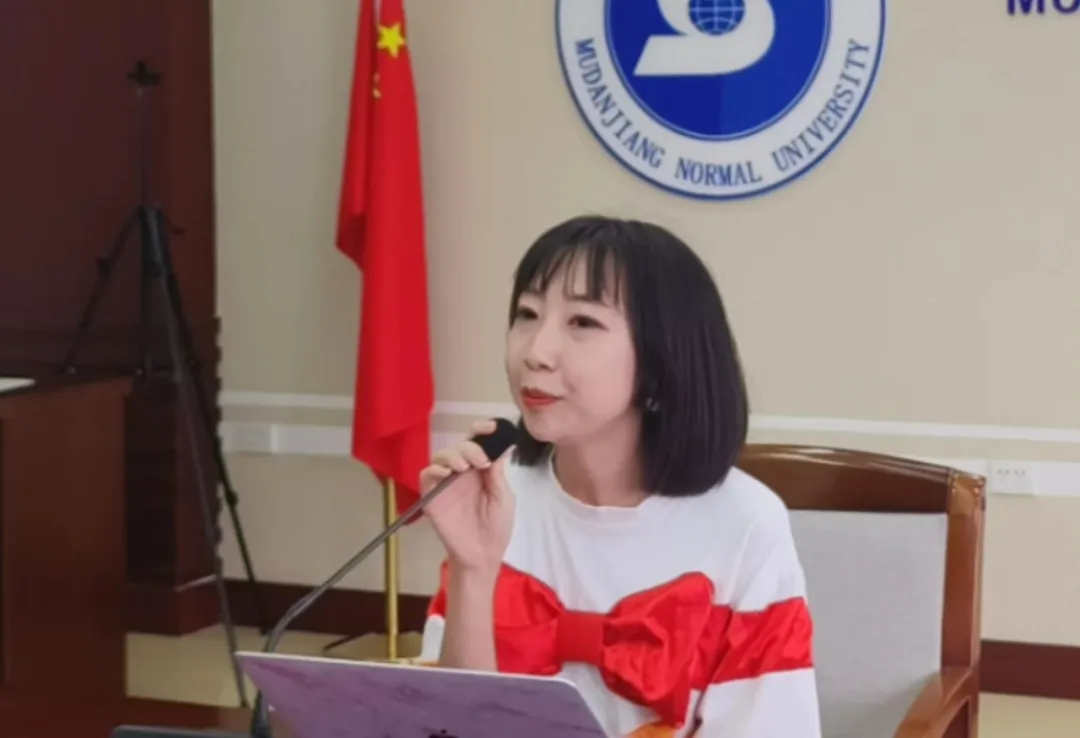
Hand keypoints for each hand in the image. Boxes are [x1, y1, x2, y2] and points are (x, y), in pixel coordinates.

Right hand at [421, 419, 515, 575]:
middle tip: (480, 461)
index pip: (478, 443)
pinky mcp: (432, 496)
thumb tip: (500, 448)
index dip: (482, 431)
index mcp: (481, 470)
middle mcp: (463, 473)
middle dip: (470, 447)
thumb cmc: (496, 527)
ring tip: (464, 467)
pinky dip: (434, 470)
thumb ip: (498, 474)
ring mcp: (446, 483)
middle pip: (460, 447)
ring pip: (442, 457)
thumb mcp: (504, 498)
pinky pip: (426, 475)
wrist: (483, 555)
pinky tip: (446, 474)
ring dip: (453, 456)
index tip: (490, 428)